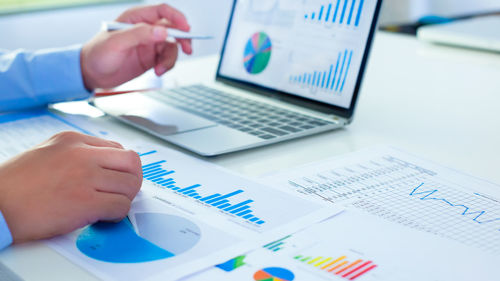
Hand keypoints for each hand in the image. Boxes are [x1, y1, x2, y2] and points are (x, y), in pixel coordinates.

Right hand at [0, 132, 141, 242]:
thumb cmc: (14, 185)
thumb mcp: (46, 153)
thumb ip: (75, 155)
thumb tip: (100, 165)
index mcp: (72, 140)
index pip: (117, 148)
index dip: (120, 167)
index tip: (116, 178)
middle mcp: (82, 155)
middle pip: (132, 162)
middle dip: (132, 179)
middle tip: (122, 192)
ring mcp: (85, 177)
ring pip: (130, 184)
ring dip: (125, 198)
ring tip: (110, 205)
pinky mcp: (86, 202)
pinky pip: (121, 206)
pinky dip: (117, 214)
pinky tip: (104, 217)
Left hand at [81, 4, 191, 89]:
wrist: (90, 74)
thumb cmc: (97, 54)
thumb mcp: (116, 42)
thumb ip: (139, 34)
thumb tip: (162, 31)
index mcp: (136, 18)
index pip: (162, 11)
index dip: (176, 17)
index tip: (186, 28)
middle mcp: (145, 29)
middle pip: (172, 29)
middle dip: (182, 39)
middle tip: (187, 49)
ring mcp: (149, 44)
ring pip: (171, 46)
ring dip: (171, 58)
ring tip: (161, 69)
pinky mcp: (150, 58)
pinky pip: (166, 59)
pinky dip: (167, 65)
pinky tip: (158, 71)